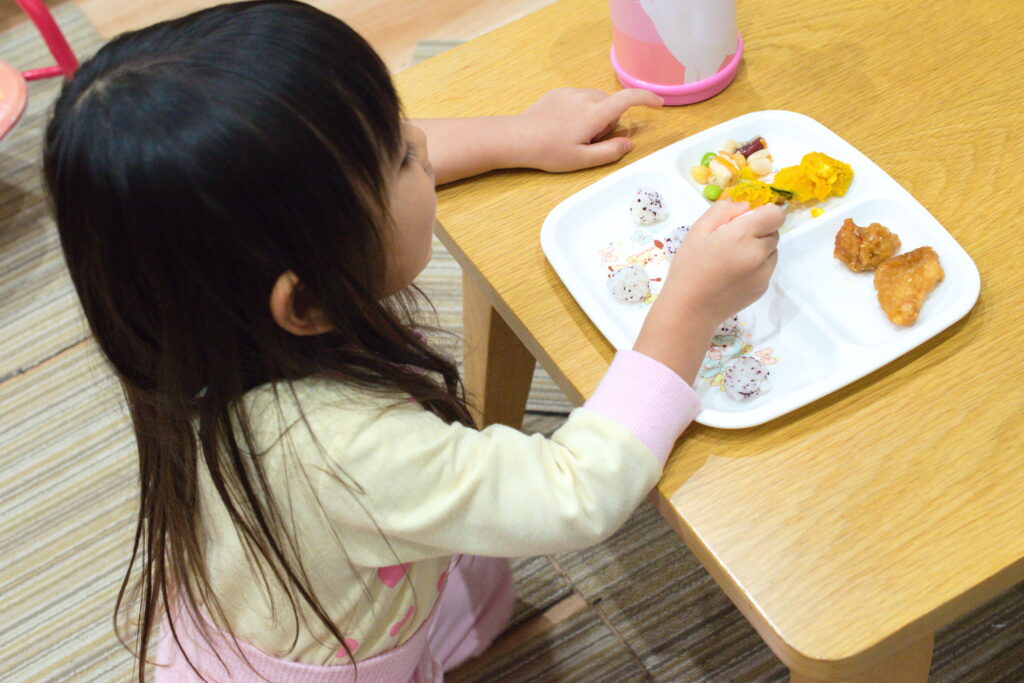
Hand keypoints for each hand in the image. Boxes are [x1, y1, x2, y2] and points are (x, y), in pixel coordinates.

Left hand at [513, 88, 662, 171]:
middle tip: (589, 141)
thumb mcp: (582, 160)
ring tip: (575, 134)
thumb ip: (610, 152)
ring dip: (596, 115)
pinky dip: (582, 110)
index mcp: (593, 114)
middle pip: (611, 105)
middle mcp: (585, 97)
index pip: (627, 99)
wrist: (518, 138)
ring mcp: (571, 92)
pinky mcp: (560, 92)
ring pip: (597, 101)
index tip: (658, 103)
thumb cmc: (549, 152)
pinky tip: (565, 126)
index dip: (646, 99)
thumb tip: (629, 144)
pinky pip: (581, 98)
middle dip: (609, 121)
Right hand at [633, 201, 781, 382]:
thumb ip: (722, 211)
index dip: (764, 213)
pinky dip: (756, 266)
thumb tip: (745, 208)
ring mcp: (764, 273)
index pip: (775, 214)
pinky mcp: (763, 287)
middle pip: (774, 231)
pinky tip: (734, 273)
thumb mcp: (697, 231)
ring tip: (733, 258)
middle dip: (759, 230)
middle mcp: (759, 253)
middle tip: (733, 240)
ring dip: (759, 248)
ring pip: (772, 250)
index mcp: (742, 235)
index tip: (748, 219)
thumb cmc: (689, 268)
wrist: (691, 309)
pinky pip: (767, 267)